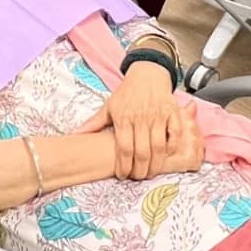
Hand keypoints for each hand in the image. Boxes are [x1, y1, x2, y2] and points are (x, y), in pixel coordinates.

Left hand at [76, 64, 202, 179]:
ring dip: (155, 164)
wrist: (147, 73)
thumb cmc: (127, 92)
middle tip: (137, 177)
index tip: (122, 175)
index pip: (123, 148)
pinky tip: (166, 156)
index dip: (123, 165)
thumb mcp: (109, 106)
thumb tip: (75, 134)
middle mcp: (141, 117)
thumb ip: (94, 123)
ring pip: (158, 146)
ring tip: (150, 172)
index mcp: (123, 117)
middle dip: (139, 170)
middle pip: (141, 151)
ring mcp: (158, 115)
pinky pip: (175, 134)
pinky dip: (172, 147)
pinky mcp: (173, 112)